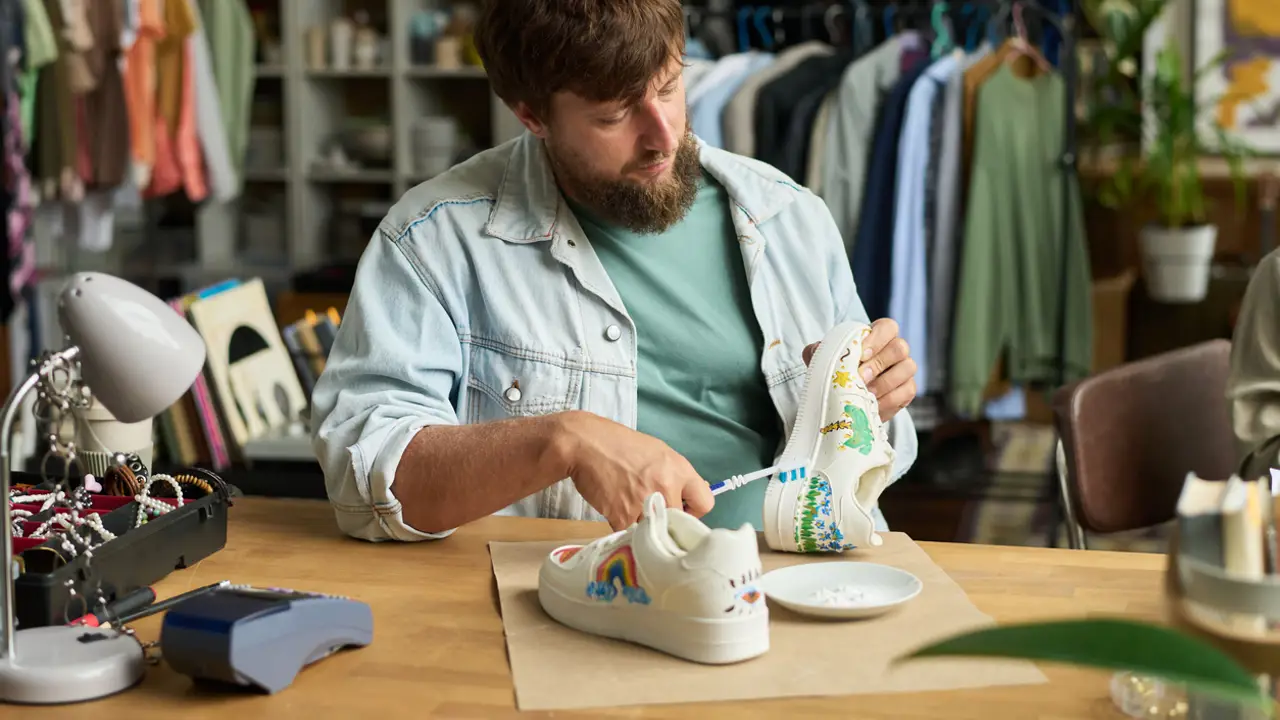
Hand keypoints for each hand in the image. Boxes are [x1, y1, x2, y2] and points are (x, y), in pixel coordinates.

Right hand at [555, 411, 713, 530]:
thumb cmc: (621, 445)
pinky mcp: (622, 516)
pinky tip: (615, 509)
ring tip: (630, 508)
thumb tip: (689, 497)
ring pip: (654, 531)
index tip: (680, 510)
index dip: (693, 511)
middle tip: (652, 511)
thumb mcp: (658, 452)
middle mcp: (666, 487)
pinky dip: (623, 526)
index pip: (705, 503)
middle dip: (667, 521)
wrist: (585, 444)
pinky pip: (630, 534)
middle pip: (678, 522)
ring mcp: (644, 503)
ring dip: (644, 527)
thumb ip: (676, 475)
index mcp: (678, 469)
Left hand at [803, 318, 916, 421]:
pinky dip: (890, 399)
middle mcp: (895, 350)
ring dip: (885, 382)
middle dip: (879, 363)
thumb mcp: (824, 359)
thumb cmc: (838, 371)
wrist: (846, 398)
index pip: (888, 327)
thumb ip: (819, 350)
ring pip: (908, 367)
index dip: (877, 338)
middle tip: (861, 377)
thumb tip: (817, 350)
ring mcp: (904, 369)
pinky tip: (874, 404)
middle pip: (900, 347)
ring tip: (866, 393)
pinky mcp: (907, 389)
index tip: (861, 354)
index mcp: (877, 336)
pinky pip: (907, 391)